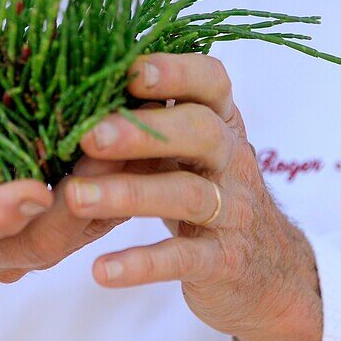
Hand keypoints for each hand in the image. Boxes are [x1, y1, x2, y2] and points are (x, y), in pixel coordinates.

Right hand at [0, 39, 129, 294]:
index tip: (29, 192)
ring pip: (88, 225)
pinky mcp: (76, 230)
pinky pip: (111, 211)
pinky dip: (134, 176)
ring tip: (147, 132)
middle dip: (83, 196)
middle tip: (112, 151)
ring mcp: (41, 244)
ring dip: (121, 183)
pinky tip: (158, 132)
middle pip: (46, 236)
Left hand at [67, 52, 320, 340]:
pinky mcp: (225, 261)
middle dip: (143, 131)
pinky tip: (101, 270)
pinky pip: (183, 259)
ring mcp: (234, 211)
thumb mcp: (188, 151)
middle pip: (201, 131)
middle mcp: (233, 160)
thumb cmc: (206, 192)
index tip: (128, 69)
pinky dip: (141, 264)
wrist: (266, 271)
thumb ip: (149, 122)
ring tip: (74, 198)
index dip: (175, 71)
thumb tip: (77, 89)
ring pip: (186, 194)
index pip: (212, 82)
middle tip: (88, 136)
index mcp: (222, 122)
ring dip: (128, 194)